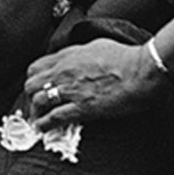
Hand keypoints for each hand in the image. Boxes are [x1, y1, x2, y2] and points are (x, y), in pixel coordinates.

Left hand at [23, 38, 168, 130]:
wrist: (143, 71)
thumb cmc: (126, 58)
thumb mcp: (97, 46)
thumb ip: (80, 53)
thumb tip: (74, 57)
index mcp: (68, 56)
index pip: (35, 67)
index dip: (33, 79)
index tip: (36, 88)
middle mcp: (64, 72)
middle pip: (31, 85)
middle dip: (30, 96)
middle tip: (35, 105)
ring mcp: (71, 90)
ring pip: (38, 101)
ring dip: (35, 112)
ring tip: (37, 119)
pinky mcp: (82, 107)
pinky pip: (54, 117)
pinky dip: (45, 124)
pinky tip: (43, 128)